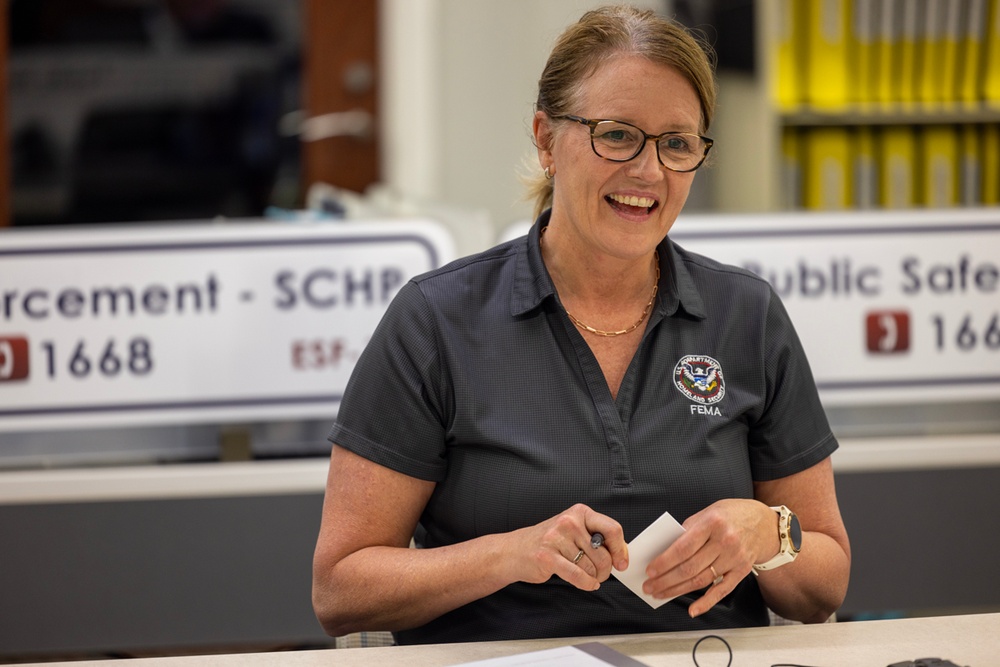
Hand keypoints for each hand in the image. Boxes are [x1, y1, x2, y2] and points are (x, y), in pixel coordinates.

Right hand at [506, 503, 627, 591]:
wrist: (515, 550)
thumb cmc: (548, 542)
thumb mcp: (574, 531)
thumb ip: (598, 538)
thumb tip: (622, 554)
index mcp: (579, 512)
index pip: (612, 529)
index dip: (620, 550)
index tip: (622, 563)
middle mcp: (569, 521)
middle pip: (603, 553)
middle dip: (605, 570)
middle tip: (600, 574)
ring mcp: (556, 538)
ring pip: (591, 567)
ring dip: (593, 578)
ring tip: (586, 576)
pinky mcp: (547, 556)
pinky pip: (578, 575)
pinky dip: (586, 584)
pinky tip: (587, 584)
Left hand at [641, 499, 776, 616]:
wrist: (765, 523)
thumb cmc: (731, 515)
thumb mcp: (708, 512)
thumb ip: (688, 530)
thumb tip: (665, 550)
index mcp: (712, 522)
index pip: (683, 547)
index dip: (664, 561)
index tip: (650, 571)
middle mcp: (725, 541)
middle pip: (690, 567)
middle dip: (666, 579)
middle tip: (649, 587)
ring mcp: (735, 558)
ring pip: (701, 579)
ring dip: (677, 590)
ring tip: (660, 594)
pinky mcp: (741, 571)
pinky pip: (722, 590)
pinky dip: (706, 602)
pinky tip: (692, 610)